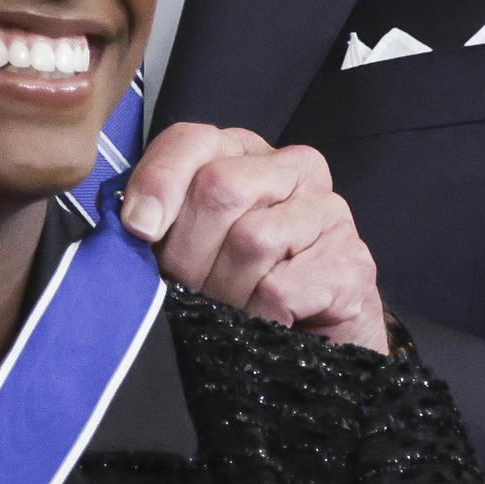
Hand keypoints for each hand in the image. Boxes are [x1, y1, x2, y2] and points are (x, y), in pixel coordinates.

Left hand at [121, 122, 387, 353]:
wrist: (312, 343)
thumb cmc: (241, 287)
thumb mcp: (191, 243)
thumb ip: (161, 219)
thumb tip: (133, 223)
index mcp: (245, 153)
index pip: (191, 140)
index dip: (158, 183)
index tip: (139, 230)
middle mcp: (294, 168)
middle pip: (218, 188)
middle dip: (188, 252)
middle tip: (186, 290)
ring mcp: (329, 211)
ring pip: (250, 240)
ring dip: (223, 292)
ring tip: (225, 312)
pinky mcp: (351, 262)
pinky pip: (279, 288)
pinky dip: (255, 317)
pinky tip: (261, 325)